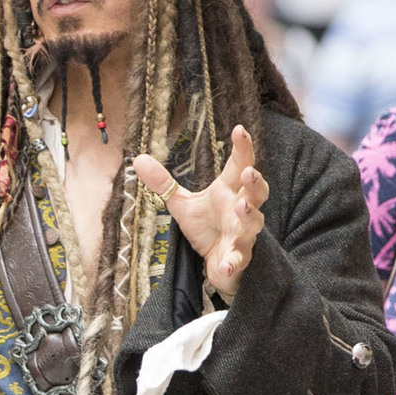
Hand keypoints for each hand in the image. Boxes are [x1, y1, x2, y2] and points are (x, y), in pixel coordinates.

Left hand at [137, 125, 266, 305]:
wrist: (217, 263)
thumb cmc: (206, 228)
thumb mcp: (182, 205)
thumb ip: (164, 184)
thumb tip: (138, 158)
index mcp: (228, 192)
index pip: (239, 166)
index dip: (242, 148)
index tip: (239, 129)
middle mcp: (240, 209)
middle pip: (256, 192)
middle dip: (255, 182)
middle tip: (249, 171)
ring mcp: (242, 234)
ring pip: (253, 222)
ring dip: (249, 214)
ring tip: (242, 205)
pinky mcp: (237, 258)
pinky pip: (238, 259)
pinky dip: (233, 261)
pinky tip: (227, 264)